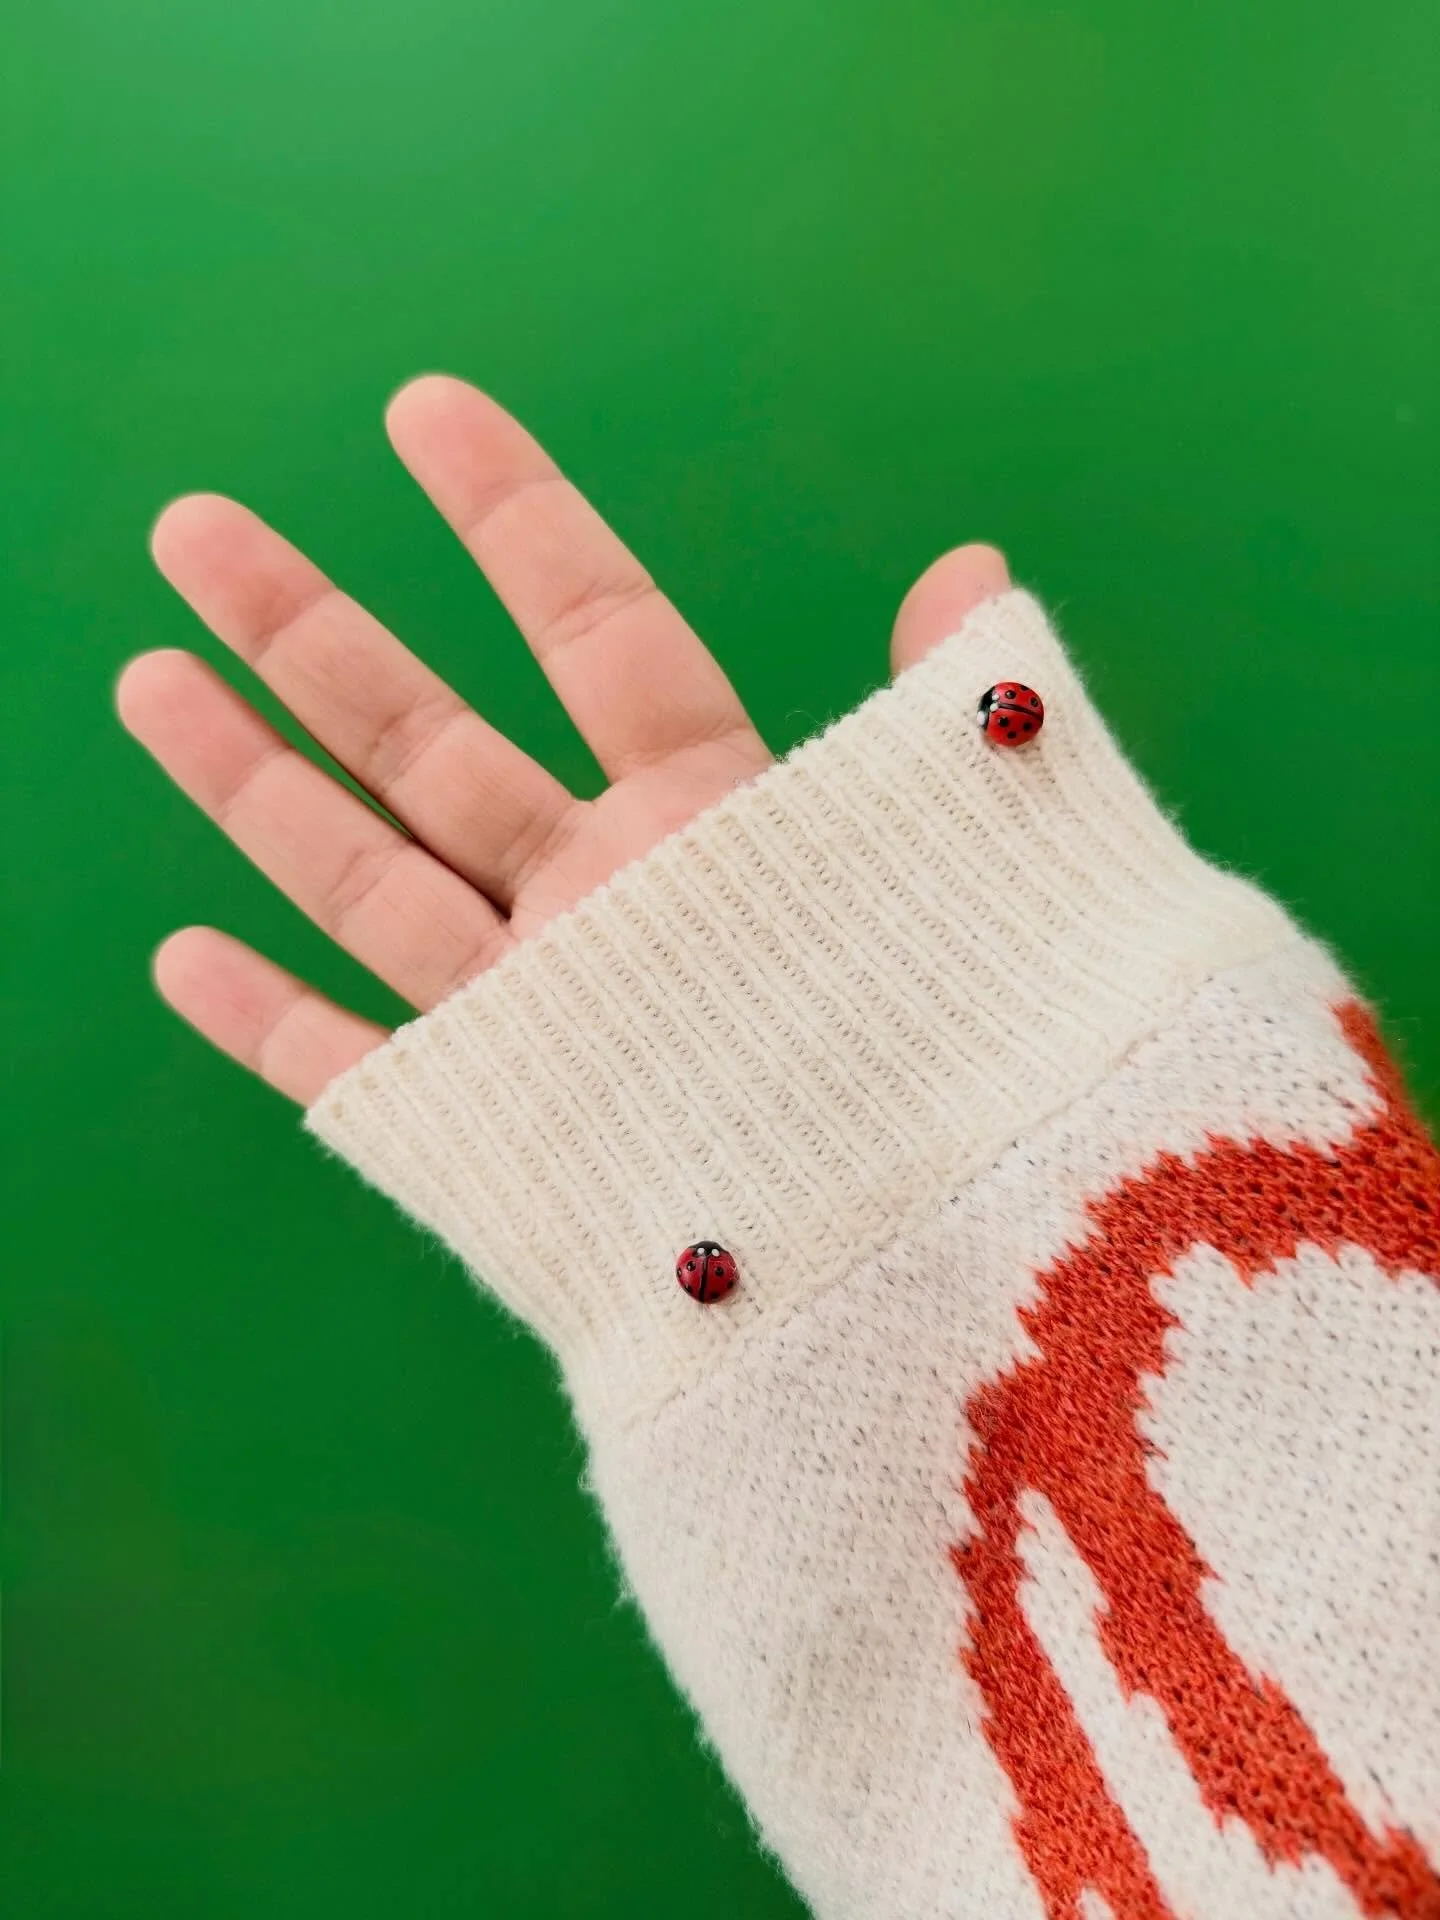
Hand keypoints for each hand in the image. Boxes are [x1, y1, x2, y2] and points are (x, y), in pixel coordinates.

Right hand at [117, 375, 1008, 1105]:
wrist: (950, 1254)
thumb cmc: (977, 1037)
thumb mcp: (981, 846)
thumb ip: (956, 704)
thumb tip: (968, 564)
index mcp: (714, 815)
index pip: (595, 632)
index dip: (514, 516)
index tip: (426, 406)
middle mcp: (610, 901)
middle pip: (429, 741)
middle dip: (308, 632)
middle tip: (195, 528)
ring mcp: (544, 1013)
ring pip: (367, 880)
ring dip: (253, 786)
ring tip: (149, 677)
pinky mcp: (498, 1132)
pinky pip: (357, 1068)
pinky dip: (270, 1022)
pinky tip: (182, 956)